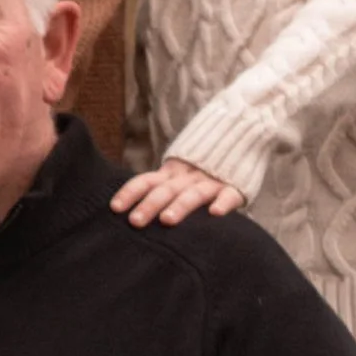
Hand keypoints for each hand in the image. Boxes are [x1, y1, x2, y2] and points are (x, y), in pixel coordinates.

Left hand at [110, 160, 245, 228]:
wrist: (240, 133)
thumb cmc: (202, 166)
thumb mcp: (178, 172)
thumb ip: (160, 186)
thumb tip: (126, 210)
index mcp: (172, 173)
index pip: (146, 181)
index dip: (130, 192)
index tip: (115, 208)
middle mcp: (188, 177)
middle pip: (166, 190)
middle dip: (149, 205)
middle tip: (135, 222)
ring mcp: (211, 181)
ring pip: (193, 194)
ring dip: (180, 206)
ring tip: (167, 220)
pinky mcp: (235, 186)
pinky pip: (229, 195)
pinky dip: (223, 203)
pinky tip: (215, 213)